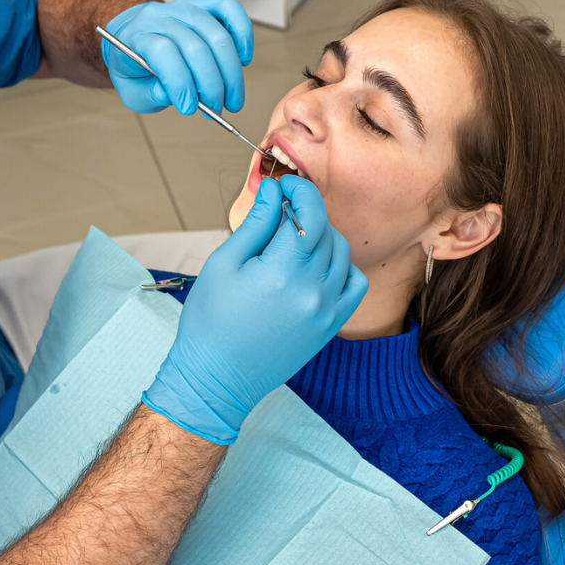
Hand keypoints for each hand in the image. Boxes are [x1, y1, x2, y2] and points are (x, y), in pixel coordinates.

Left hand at [102, 0, 254, 116]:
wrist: (135, 37)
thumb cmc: (134, 66)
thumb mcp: (131, 90)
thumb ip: (151, 94)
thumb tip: (177, 94)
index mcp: (137, 36)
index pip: (163, 52)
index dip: (180, 83)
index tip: (189, 108)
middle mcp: (161, 17)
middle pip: (195, 47)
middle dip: (211, 85)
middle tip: (216, 108)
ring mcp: (184, 8)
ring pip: (217, 34)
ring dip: (231, 72)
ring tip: (231, 97)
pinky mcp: (204, 5)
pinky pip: (229, 8)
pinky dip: (242, 34)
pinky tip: (243, 59)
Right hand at [143, 176, 367, 442]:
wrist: (217, 378)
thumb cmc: (211, 323)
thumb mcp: (224, 264)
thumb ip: (255, 224)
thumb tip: (273, 191)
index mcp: (283, 273)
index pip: (308, 214)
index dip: (298, 191)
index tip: (283, 186)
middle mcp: (314, 291)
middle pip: (325, 230)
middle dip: (305, 211)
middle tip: (278, 211)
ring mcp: (328, 309)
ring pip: (341, 252)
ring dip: (321, 235)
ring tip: (290, 241)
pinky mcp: (331, 324)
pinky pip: (353, 283)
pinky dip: (340, 265)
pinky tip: (314, 265)